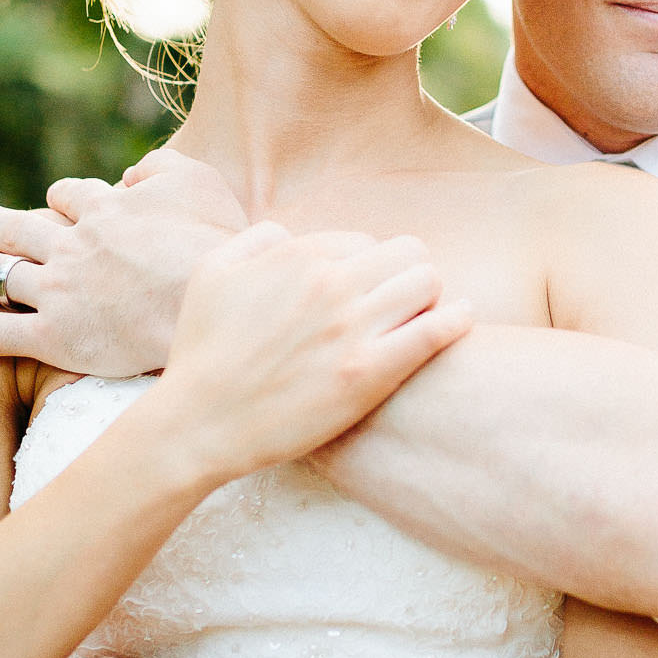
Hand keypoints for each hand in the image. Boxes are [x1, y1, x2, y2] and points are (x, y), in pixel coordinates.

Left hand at [0, 149, 244, 375]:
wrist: (208, 296)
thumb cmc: (216, 241)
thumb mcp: (201, 182)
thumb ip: (163, 167)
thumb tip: (133, 171)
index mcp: (105, 210)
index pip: (71, 197)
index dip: (63, 200)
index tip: (59, 202)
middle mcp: (71, 246)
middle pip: (18, 231)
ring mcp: (57, 291)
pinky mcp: (54, 337)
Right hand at [158, 220, 470, 481]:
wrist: (199, 424)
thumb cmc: (202, 352)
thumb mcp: (211, 273)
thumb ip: (256, 239)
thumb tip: (291, 234)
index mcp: (296, 256)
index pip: (366, 242)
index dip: (368, 267)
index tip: (364, 293)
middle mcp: (328, 283)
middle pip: (408, 253)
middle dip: (407, 274)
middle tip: (399, 304)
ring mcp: (351, 328)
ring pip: (427, 282)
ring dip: (429, 297)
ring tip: (417, 319)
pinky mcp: (368, 374)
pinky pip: (436, 331)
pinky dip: (456, 320)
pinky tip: (459, 321)